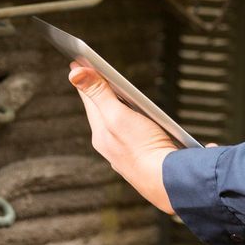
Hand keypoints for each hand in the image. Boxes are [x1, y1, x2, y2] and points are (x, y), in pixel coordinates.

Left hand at [68, 62, 177, 213]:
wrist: (170, 185)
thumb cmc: (145, 149)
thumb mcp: (118, 115)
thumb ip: (98, 93)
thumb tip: (74, 72)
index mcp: (101, 133)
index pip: (90, 99)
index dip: (86, 78)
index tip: (77, 59)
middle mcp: (111, 145)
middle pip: (104, 112)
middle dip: (100, 92)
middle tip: (94, 74)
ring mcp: (127, 154)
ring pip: (120, 125)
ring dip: (118, 109)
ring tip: (116, 96)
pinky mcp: (144, 160)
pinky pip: (136, 138)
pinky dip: (137, 126)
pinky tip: (145, 126)